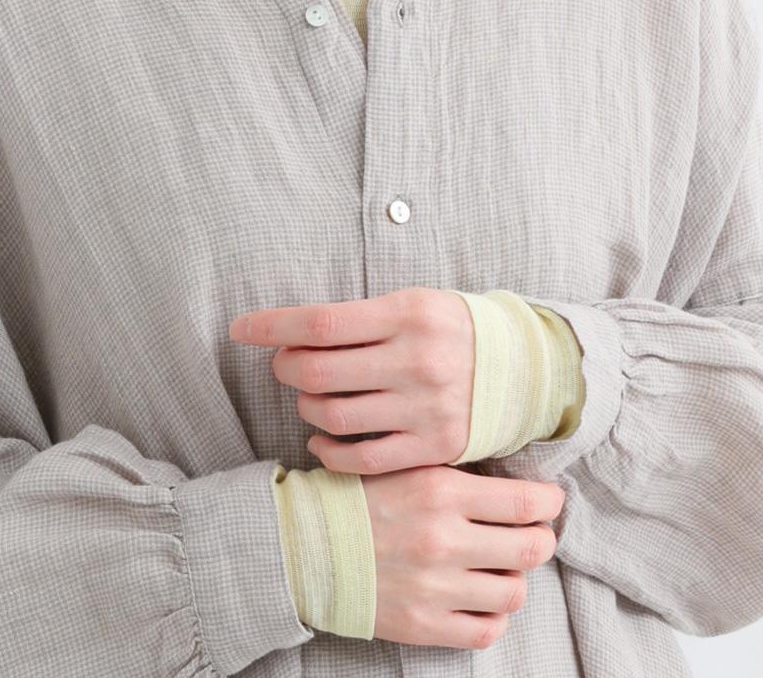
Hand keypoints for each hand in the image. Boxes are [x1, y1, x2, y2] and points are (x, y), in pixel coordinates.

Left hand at [228, 288, 475, 474]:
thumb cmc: (449, 330)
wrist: (520, 370)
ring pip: (334, 416)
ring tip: (310, 396)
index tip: (241, 328)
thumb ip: (359, 318)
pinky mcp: (431, 448)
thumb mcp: (412, 304)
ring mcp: (425, 408)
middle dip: (285, 367)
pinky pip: (361, 458)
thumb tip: (290, 332)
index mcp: (409, 314)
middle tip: (283, 364)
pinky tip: (322, 438)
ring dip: (307, 406)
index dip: (273, 326)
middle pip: (319, 372)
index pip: (322, 322)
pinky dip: (329, 450)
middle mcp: (417, 361)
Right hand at [361, 464, 563, 648]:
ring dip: (516, 579)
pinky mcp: (423, 625)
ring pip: (514, 592)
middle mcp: (443, 539)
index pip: (525, 502)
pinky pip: (486, 630)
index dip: (550, 502)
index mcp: (441, 490)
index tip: (550, 501)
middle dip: (541, 540)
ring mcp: (435, 587)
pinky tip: (482, 599)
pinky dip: (494, 616)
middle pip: (531, 548)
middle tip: (533, 534)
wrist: (307, 545)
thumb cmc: (361, 499)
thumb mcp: (407, 466)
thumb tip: (514, 483)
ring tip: (502, 567)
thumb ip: (458, 474)